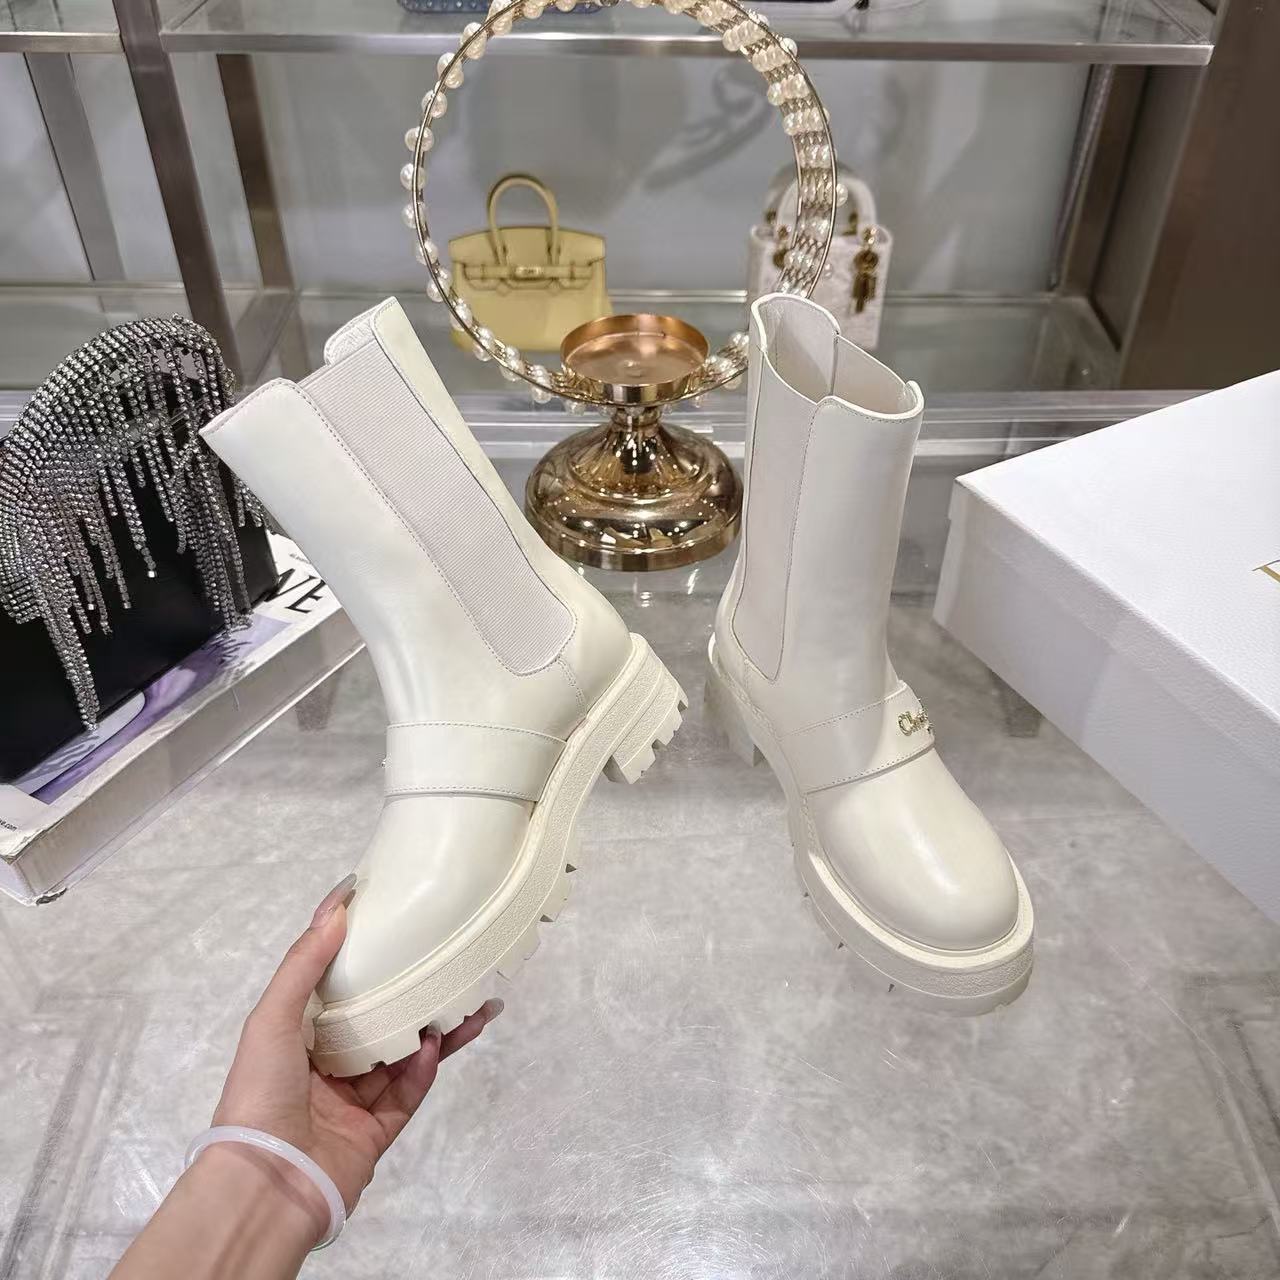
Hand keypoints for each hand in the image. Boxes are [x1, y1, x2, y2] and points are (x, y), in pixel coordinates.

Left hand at [212, 874, 501, 1227]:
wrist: (266, 1185)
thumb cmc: (260, 1092)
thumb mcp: (272, 1018)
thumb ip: (304, 965)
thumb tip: (338, 909)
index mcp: (297, 1036)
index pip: (334, 984)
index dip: (361, 952)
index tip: (393, 917)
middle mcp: (326, 1063)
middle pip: (380, 1017)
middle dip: (416, 992)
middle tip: (454, 963)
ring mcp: (354, 1098)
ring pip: (404, 1053)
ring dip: (438, 1028)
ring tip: (476, 1003)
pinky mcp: (378, 1129)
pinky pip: (408, 1092)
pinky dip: (423, 1068)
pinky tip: (433, 1045)